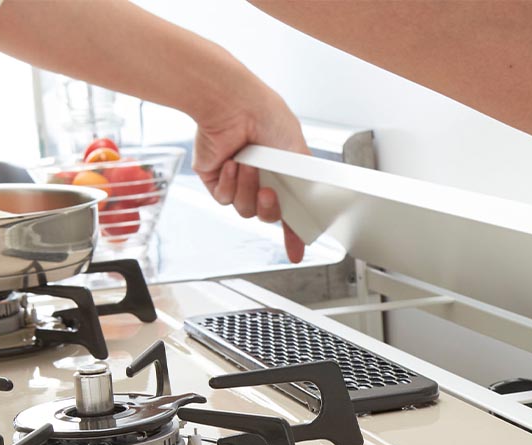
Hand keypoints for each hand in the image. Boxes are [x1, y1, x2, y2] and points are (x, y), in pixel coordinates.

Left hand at [193, 86, 310, 262]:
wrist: (233, 103)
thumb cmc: (265, 115)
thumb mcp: (299, 152)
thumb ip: (308, 182)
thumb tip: (316, 203)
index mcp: (280, 173)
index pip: (289, 211)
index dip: (292, 233)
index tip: (296, 252)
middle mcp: (259, 178)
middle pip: (267, 215)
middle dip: (269, 208)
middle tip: (270, 192)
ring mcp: (237, 180)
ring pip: (245, 210)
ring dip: (248, 190)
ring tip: (248, 166)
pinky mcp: (215, 179)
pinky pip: (225, 199)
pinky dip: (231, 183)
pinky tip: (232, 163)